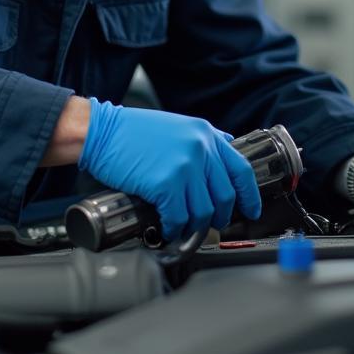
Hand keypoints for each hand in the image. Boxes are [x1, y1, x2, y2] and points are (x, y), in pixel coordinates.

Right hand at [79, 98, 261, 239]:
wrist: (102, 131)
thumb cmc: (134, 131)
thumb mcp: (178, 125)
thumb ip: (204, 140)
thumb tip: (227, 149)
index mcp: (205, 134)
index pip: (241, 170)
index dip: (250, 196)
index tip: (251, 210)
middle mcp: (200, 149)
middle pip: (224, 196)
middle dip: (219, 216)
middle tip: (210, 223)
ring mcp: (185, 167)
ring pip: (203, 211)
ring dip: (193, 225)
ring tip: (183, 226)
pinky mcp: (166, 184)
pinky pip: (179, 217)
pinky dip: (173, 227)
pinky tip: (167, 226)